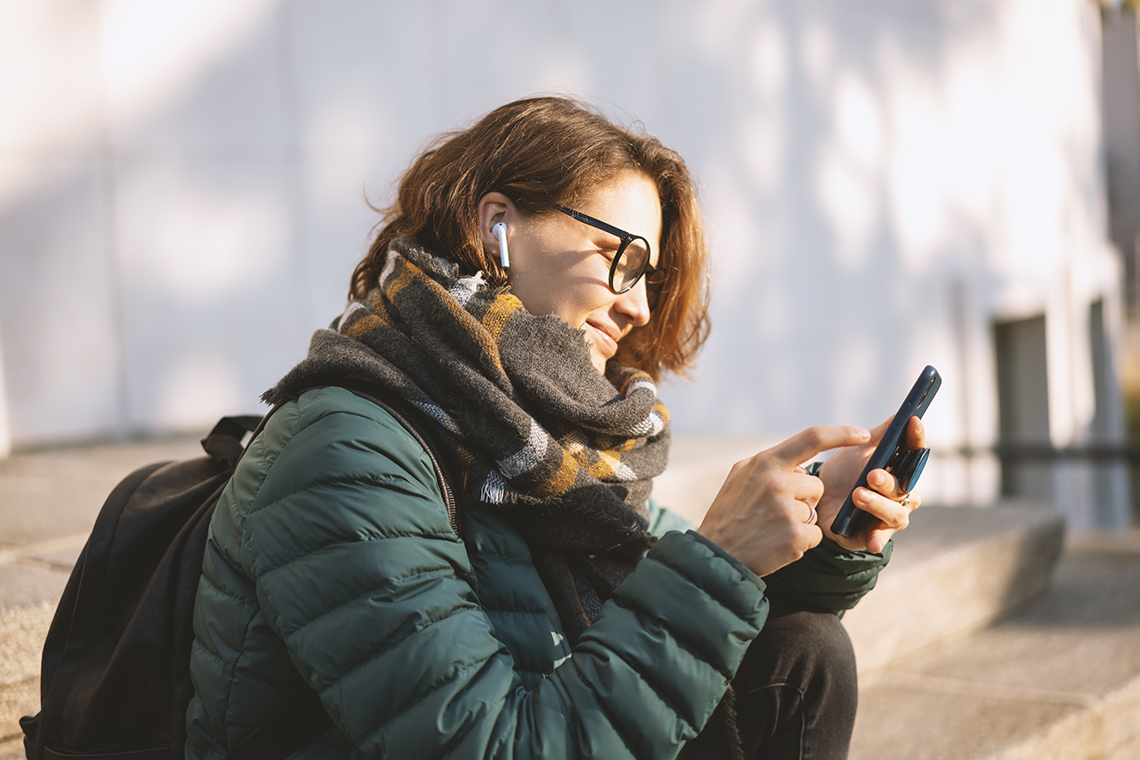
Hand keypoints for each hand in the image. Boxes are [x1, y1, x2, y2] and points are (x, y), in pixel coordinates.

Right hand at [698, 425, 870, 576]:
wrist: (716, 555)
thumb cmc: (729, 516)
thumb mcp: (740, 478)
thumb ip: (770, 465)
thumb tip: (800, 465)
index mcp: (764, 462)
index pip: (812, 438)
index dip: (842, 434)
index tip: (863, 434)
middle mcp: (777, 480)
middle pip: (816, 485)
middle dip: (804, 500)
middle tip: (774, 514)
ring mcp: (786, 508)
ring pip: (815, 510)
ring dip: (802, 521)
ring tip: (772, 529)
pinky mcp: (795, 535)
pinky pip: (815, 534)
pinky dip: (801, 542)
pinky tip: (777, 544)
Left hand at [817, 415, 925, 553]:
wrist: (816, 500)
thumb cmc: (843, 473)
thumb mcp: (859, 449)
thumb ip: (881, 434)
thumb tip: (903, 412)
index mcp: (901, 470)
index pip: (915, 452)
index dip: (916, 437)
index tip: (913, 421)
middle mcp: (901, 495)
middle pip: (905, 487)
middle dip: (889, 480)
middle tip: (871, 474)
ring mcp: (888, 517)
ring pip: (895, 513)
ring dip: (878, 504)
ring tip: (857, 495)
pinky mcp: (873, 535)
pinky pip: (880, 539)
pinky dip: (878, 540)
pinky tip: (872, 541)